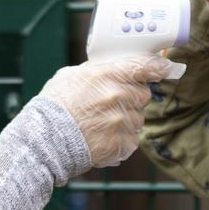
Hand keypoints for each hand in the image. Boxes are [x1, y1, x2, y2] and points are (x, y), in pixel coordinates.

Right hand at [41, 55, 173, 167]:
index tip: (164, 67)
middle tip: (112, 104)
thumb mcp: (71, 76)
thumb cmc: (53, 107)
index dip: (157, 67)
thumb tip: (112, 68)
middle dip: (132, 98)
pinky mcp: (122, 143)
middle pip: (143, 95)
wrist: (44, 140)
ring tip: (101, 124)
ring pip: (138, 118)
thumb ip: (97, 71)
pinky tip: (102, 138)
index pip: (143, 66)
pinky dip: (121, 140)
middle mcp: (118, 96)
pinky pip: (132, 139)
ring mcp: (121, 121)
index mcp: (106, 75)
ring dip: (126, 121)